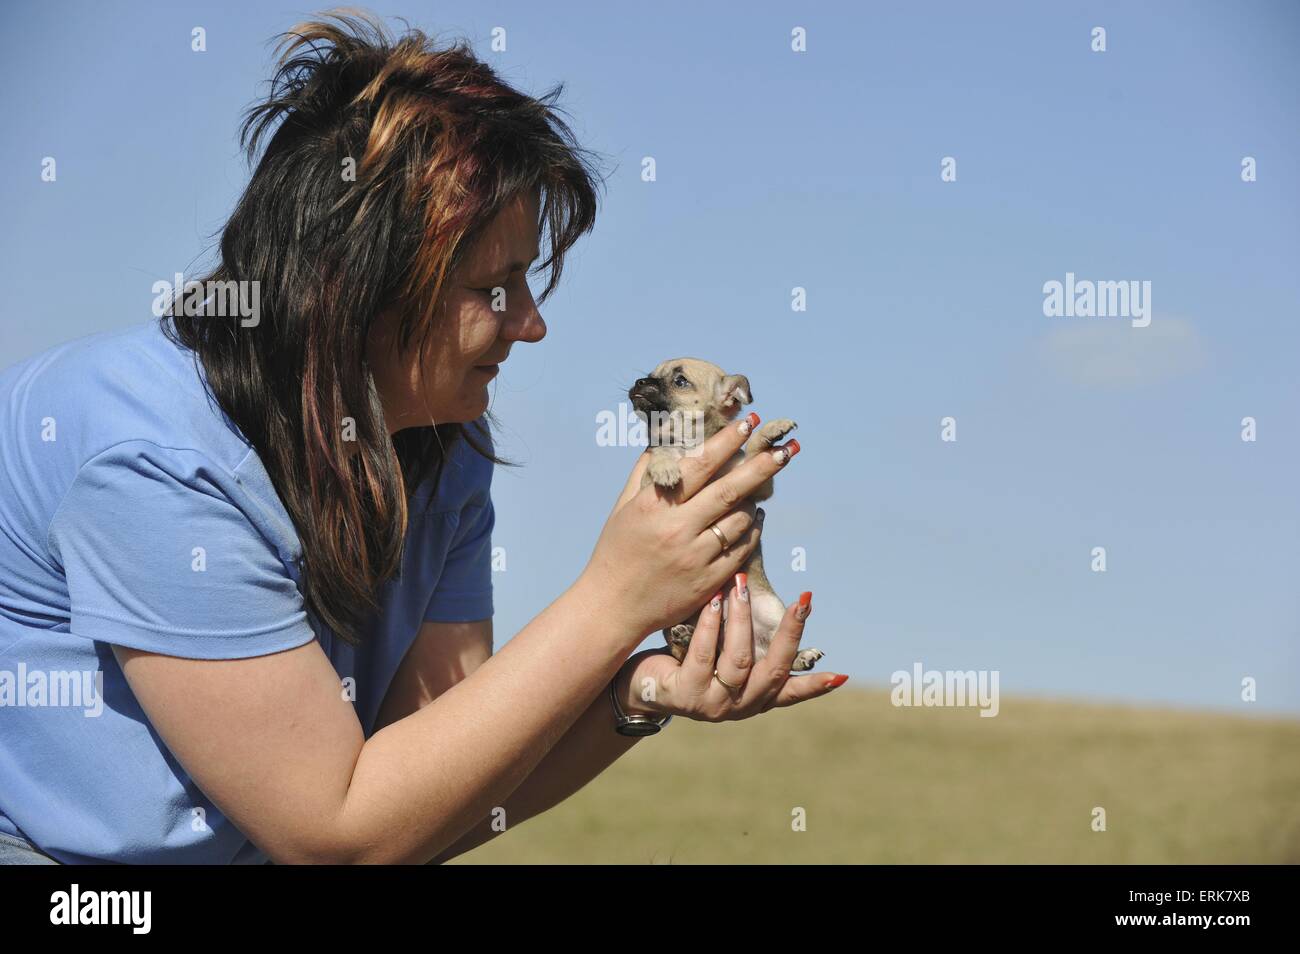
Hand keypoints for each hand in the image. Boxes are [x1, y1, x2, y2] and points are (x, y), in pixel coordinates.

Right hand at [579, 412, 799, 641]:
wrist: (612, 607)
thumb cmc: (616, 552)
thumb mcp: (623, 508)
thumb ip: (645, 474)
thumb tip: (665, 443)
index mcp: (653, 506)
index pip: (698, 466)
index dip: (726, 442)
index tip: (747, 423)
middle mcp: (676, 529)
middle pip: (729, 490)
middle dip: (761, 466)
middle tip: (784, 449)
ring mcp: (695, 557)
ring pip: (740, 519)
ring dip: (754, 499)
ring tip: (759, 487)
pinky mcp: (708, 581)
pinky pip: (742, 549)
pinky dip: (753, 530)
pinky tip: (754, 517)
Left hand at [615, 581, 846, 720]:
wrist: (637, 686)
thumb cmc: (684, 662)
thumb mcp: (720, 654)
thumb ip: (746, 639)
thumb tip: (762, 591)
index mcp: (752, 699)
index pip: (790, 693)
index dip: (815, 685)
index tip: (840, 674)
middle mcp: (738, 707)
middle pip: (773, 671)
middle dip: (789, 634)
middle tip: (802, 602)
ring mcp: (712, 705)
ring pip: (739, 662)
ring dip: (742, 621)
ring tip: (741, 587)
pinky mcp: (686, 696)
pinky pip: (704, 655)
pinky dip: (711, 625)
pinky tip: (713, 600)